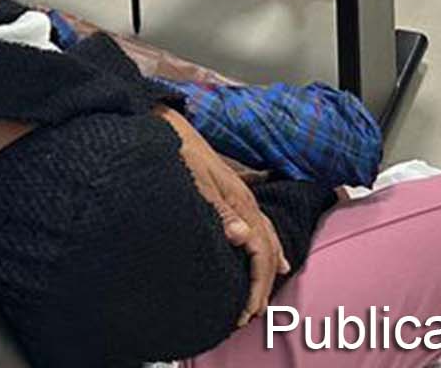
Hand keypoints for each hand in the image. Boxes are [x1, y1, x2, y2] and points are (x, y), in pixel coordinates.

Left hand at [158, 109, 286, 323]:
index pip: (260, 251)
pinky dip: (269, 246)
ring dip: (266, 268)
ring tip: (264, 292)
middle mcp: (245, 201)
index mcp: (240, 202)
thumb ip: (219, 210)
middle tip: (249, 314)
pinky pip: (260, 226)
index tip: (246, 310)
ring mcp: (240, 196)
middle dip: (261, 284)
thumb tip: (243, 238)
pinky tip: (273, 257)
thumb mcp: (194, 181)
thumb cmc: (177, 152)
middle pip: (267, 248)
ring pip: (267, 238)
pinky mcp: (231, 194)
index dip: (256, 284)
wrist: (168, 125)